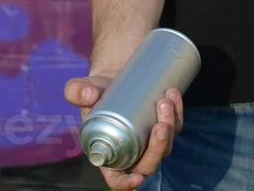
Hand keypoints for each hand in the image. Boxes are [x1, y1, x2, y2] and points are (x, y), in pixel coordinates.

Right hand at [64, 75, 184, 188]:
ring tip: (165, 101)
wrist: (112, 75)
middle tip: (160, 125)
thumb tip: (88, 95)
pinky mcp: (163, 124)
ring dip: (170, 126)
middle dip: (158, 147)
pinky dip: (177, 112)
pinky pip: (175, 125)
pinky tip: (173, 95)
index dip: (126, 183)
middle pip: (149, 162)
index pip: (117, 179)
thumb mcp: (80, 89)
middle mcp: (132, 151)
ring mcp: (149, 139)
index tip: (137, 179)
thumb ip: (76, 91)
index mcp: (109, 153)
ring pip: (166, 145)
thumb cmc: (94, 90)